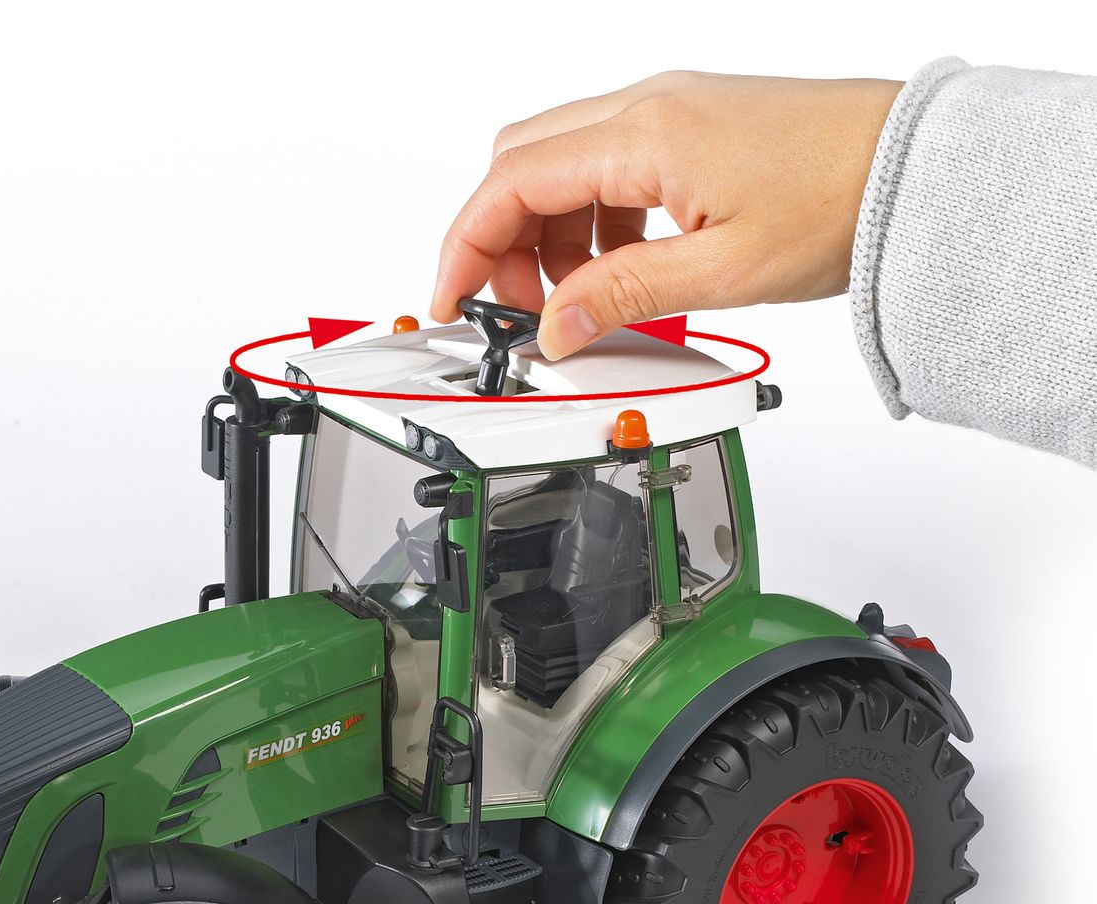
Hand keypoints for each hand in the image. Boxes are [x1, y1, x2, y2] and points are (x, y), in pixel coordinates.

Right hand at [431, 72, 902, 358]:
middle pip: (521, 166)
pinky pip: (607, 170)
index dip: (465, 247)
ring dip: (551, 239)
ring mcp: (666, 111)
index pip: (509, 184)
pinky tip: (623, 270)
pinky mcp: (688, 127)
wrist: (917, 167)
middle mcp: (645, 108)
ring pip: (561, 168)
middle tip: (523, 311)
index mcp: (642, 134)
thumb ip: (621, 298)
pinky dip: (593, 225)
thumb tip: (554, 329)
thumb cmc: (843, 198)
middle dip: (502, 243)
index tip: (453, 300)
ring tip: (584, 302)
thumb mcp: (720, 272)